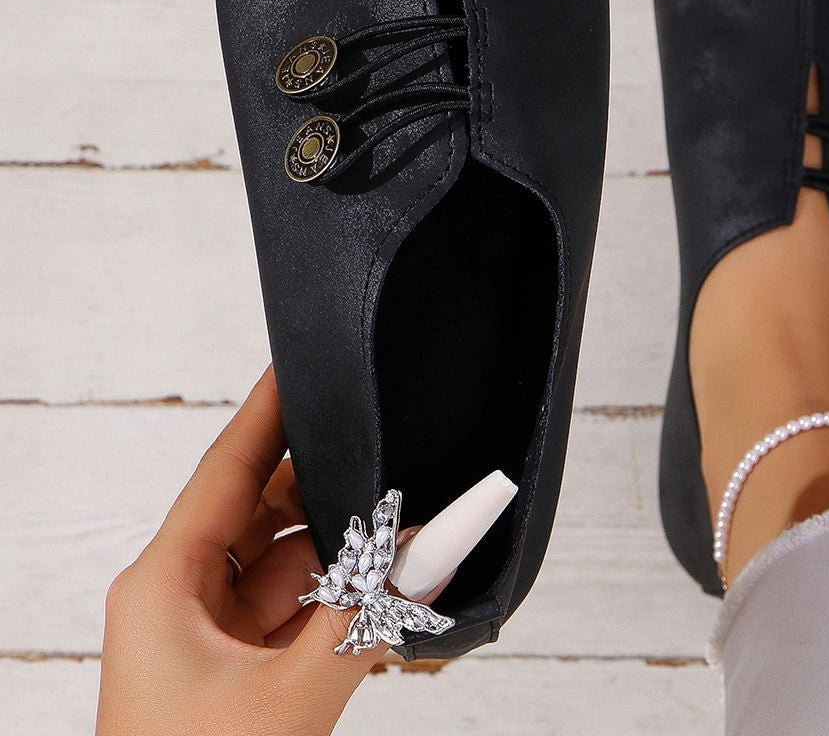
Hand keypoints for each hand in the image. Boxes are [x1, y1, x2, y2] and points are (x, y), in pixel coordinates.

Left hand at [96, 366, 431, 735]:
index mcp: (166, 583)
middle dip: (336, 489)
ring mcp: (209, 638)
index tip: (305, 358)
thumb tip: (435, 547)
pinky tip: (390, 596)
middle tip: (399, 457)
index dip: (272, 409)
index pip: (229, 465)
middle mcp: (182, 598)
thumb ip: (371, 617)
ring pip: (290, 564)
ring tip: (412, 536)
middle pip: (268, 510)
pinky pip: (298, 612)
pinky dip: (343, 602)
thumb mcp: (291, 697)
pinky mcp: (237, 673)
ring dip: (349, 555)